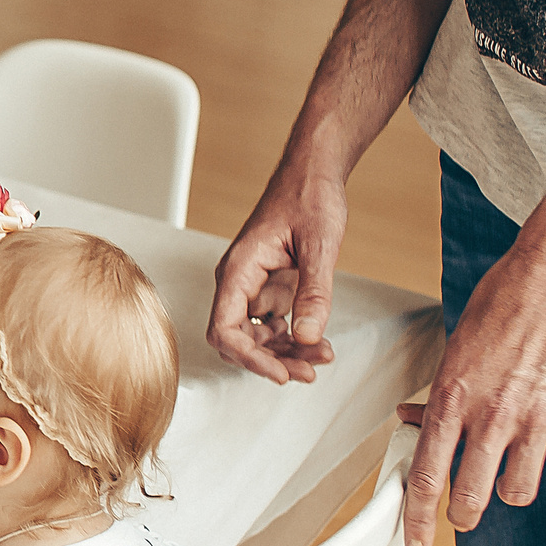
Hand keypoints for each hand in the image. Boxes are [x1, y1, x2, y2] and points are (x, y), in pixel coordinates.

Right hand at [208, 158, 347, 383]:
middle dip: (271, 360)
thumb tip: (306, 336)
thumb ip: (313, 294)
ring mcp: (254, 285)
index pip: (225, 328)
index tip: (280, 373)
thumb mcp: (319, 246)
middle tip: (308, 372)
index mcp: (239, 269)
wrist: (313, 172)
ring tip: (321, 357)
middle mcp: (239, 281)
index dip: (249, 357)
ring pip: (257, 335)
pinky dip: (293, 337)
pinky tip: (316, 341)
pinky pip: (274, 323)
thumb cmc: (308, 196)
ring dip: (285, 352)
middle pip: (239, 338)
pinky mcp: (271, 286)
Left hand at [402, 232, 545, 545]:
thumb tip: (414, 422)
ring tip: (510, 459)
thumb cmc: (506, 303)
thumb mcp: (455, 347)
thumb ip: (439, 395)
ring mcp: (540, 419)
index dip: (416, 517)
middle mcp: (494, 415)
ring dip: (511, 484)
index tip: (415, 541)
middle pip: (474, 499)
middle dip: (465, 513)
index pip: (426, 474)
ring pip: (520, 491)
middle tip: (465, 509)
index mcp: (454, 397)